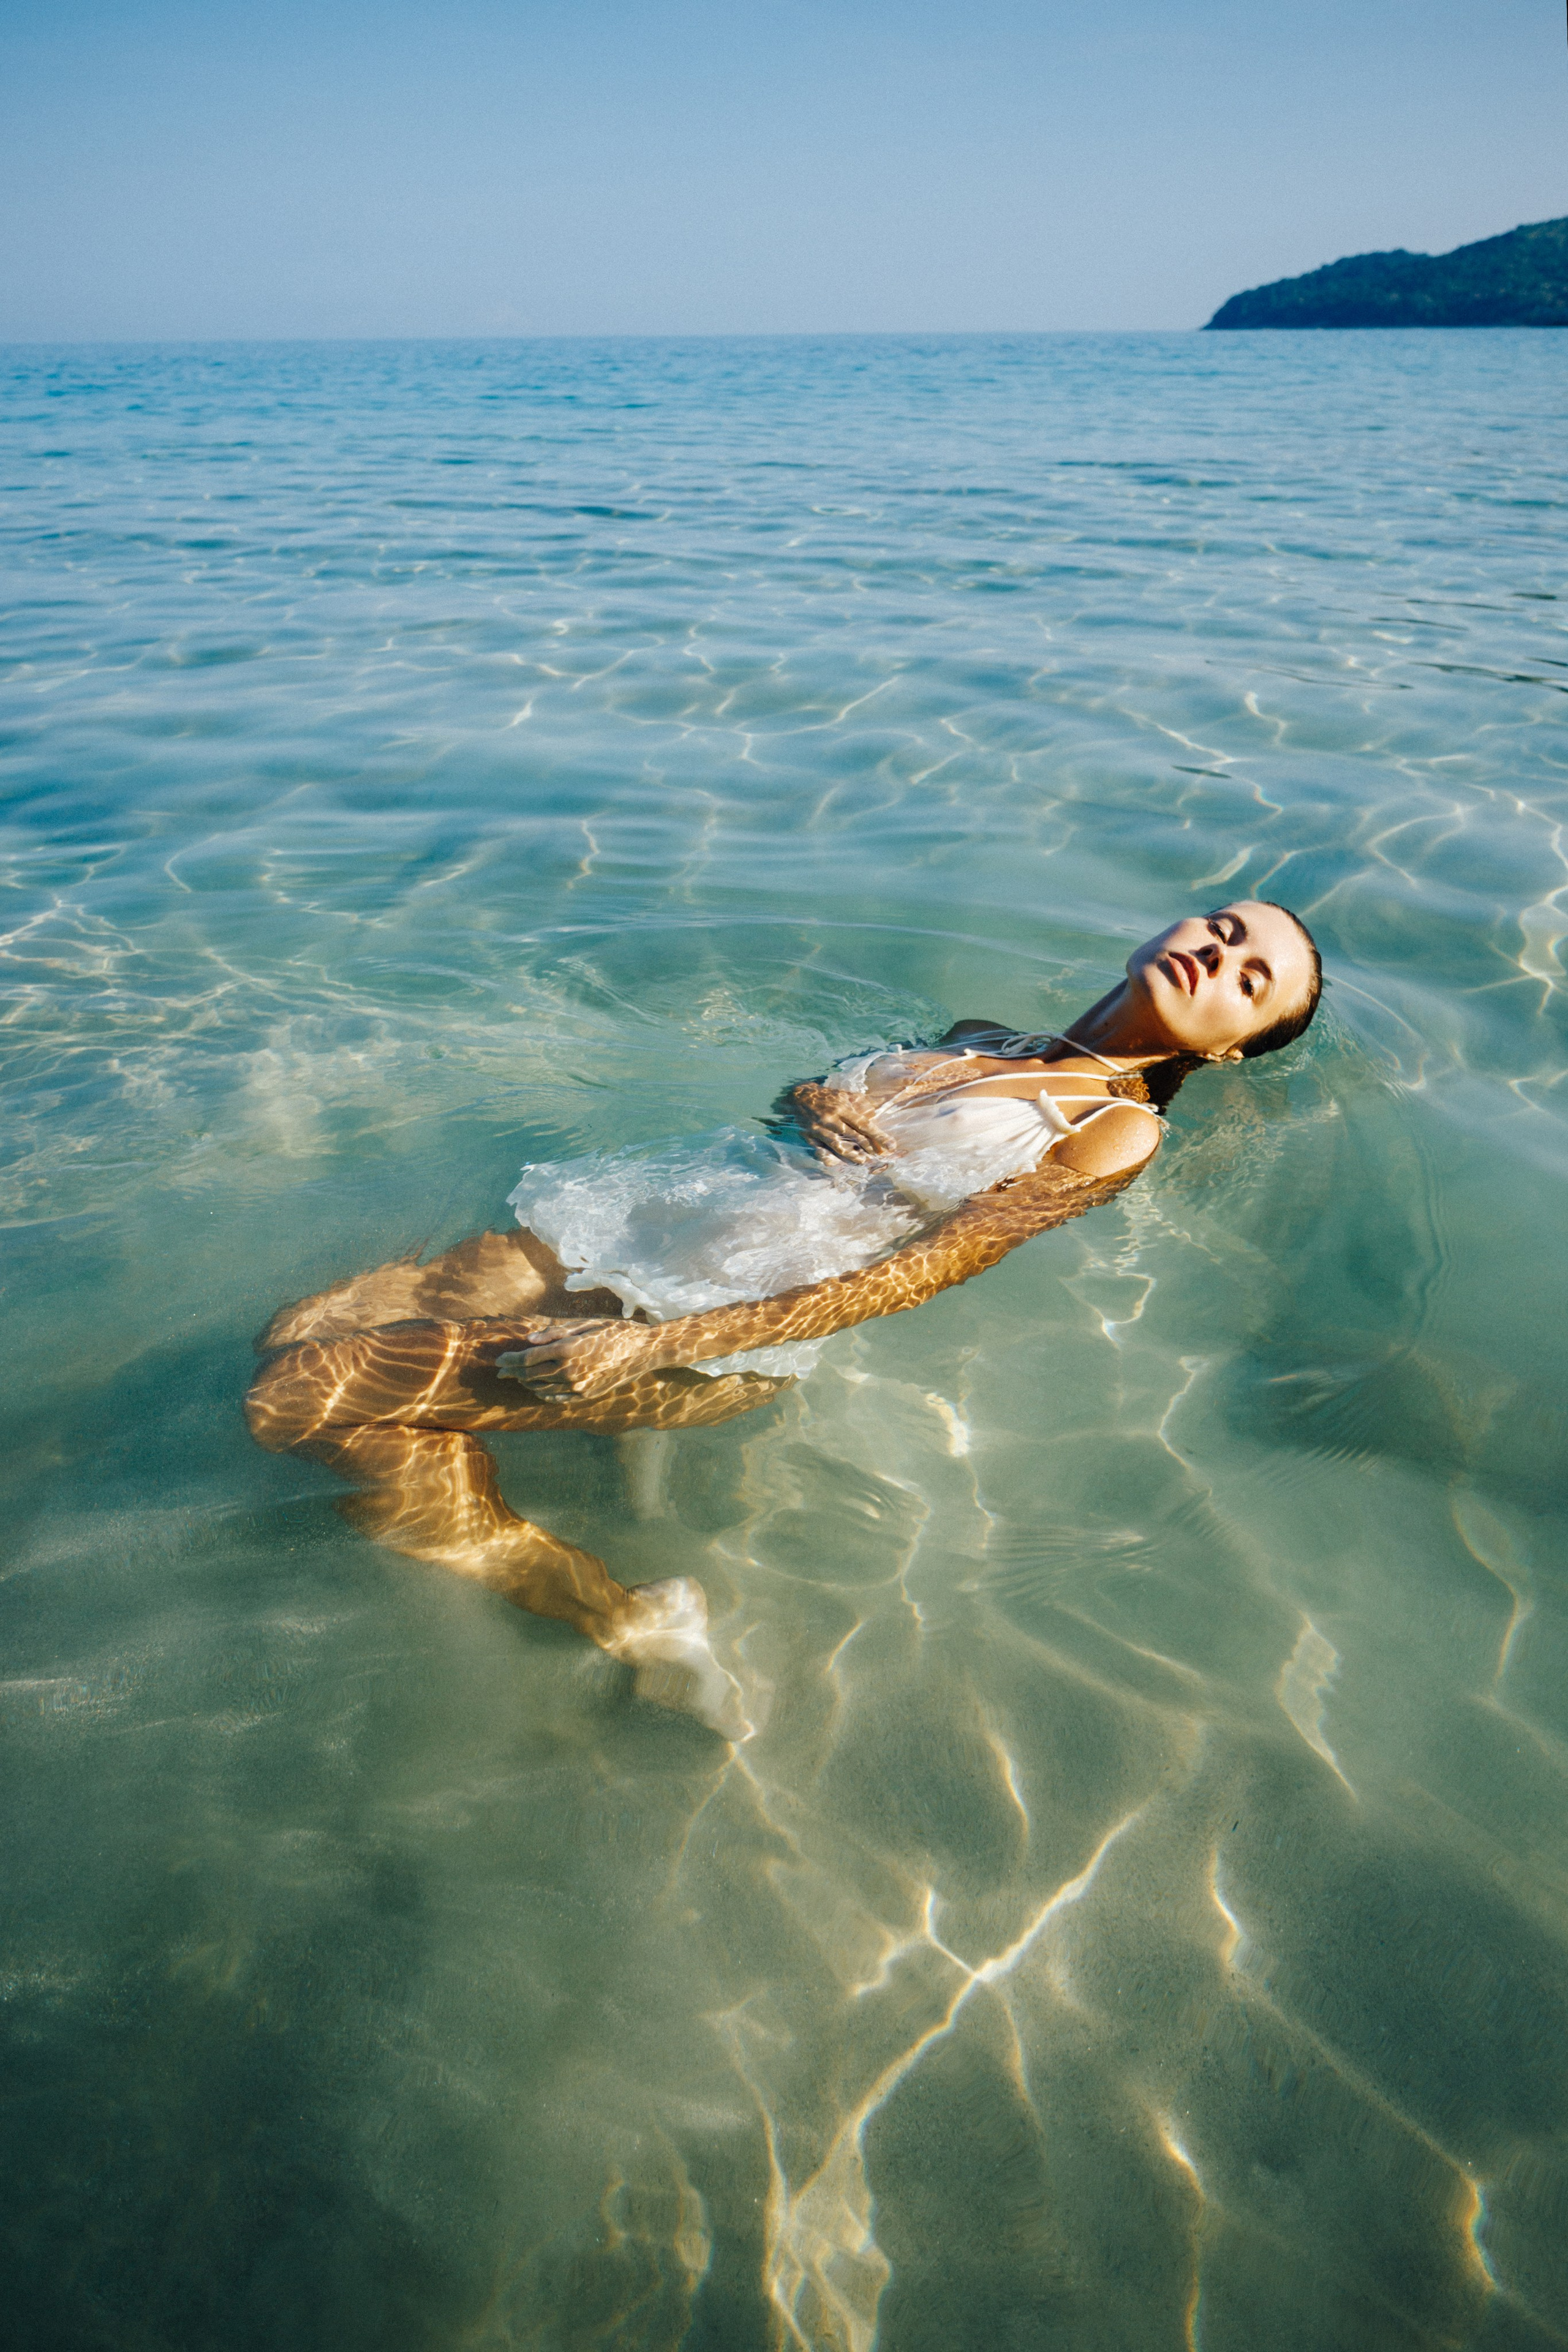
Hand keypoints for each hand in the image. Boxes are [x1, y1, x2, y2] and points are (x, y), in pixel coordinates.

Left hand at [494, 1317, 660, 1400]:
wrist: (644, 1351)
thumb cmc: (615, 1331)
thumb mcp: (586, 1324)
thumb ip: (555, 1333)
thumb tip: (529, 1341)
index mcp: (568, 1349)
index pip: (528, 1358)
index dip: (510, 1360)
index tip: (499, 1360)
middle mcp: (570, 1371)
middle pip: (531, 1374)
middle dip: (512, 1373)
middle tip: (499, 1371)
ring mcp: (579, 1386)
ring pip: (542, 1387)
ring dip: (526, 1383)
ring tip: (516, 1378)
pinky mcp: (587, 1395)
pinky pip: (558, 1398)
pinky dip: (544, 1393)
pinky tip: (537, 1389)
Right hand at [784, 1081, 892, 1167]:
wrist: (799, 1097)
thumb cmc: (826, 1096)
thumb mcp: (843, 1095)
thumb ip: (860, 1102)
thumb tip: (877, 1108)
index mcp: (842, 1109)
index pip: (863, 1124)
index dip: (878, 1136)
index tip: (891, 1145)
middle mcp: (832, 1120)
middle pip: (854, 1137)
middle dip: (869, 1148)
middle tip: (881, 1156)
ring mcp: (820, 1130)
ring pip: (838, 1146)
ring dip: (852, 1156)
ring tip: (862, 1161)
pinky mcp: (811, 1137)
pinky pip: (822, 1150)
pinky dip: (831, 1158)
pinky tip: (838, 1163)